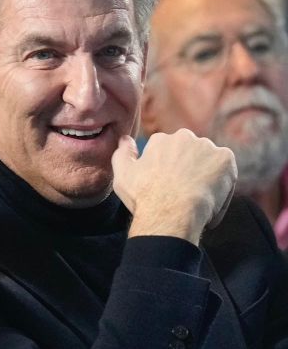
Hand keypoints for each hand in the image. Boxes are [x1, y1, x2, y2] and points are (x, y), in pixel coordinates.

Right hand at [111, 130, 236, 243]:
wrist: (171, 211)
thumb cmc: (144, 196)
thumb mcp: (122, 174)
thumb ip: (122, 153)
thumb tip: (126, 139)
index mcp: (160, 140)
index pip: (168, 152)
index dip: (169, 172)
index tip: (168, 187)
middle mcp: (184, 137)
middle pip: (190, 154)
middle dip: (189, 171)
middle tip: (184, 194)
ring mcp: (206, 146)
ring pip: (209, 163)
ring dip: (206, 178)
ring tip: (198, 203)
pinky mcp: (225, 159)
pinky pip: (226, 173)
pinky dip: (222, 188)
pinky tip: (209, 204)